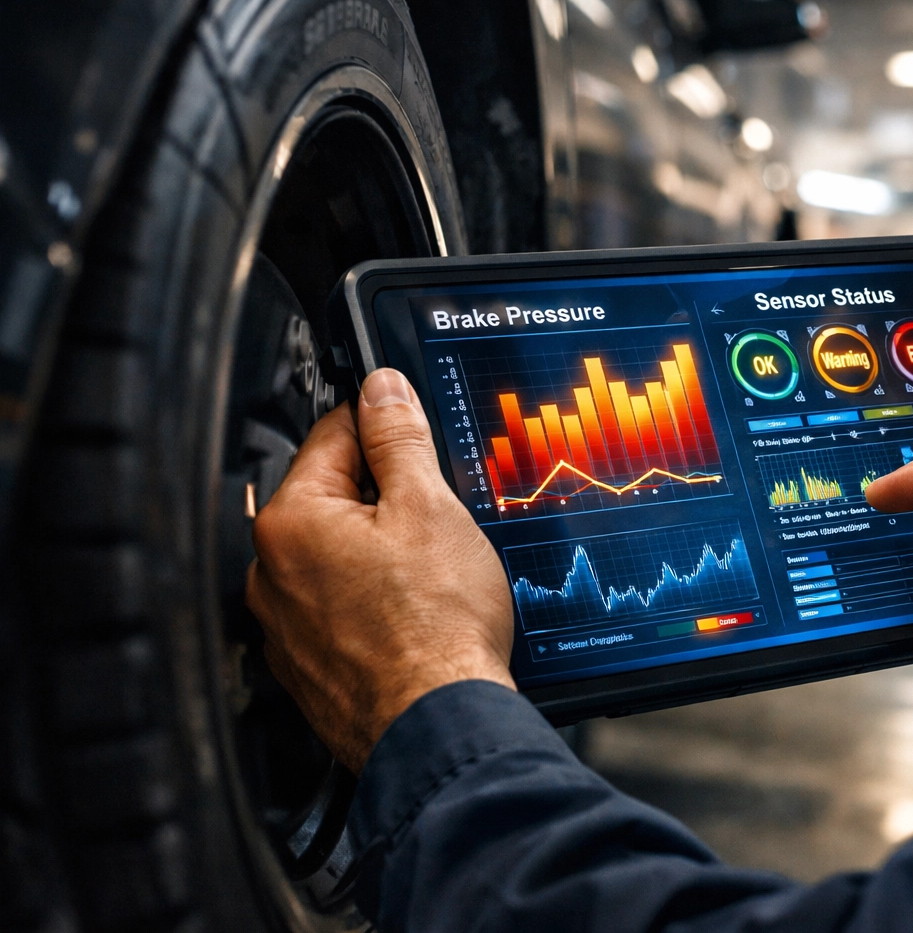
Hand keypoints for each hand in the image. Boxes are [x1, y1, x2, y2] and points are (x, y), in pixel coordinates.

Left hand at [246, 368, 514, 771]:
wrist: (438, 725)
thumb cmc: (434, 629)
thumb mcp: (430, 508)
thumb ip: (399, 439)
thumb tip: (382, 391)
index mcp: (290, 522)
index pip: (334, 433)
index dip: (384, 425)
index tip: (411, 428)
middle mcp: (270, 574)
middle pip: (334, 499)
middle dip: (385, 498)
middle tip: (438, 515)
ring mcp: (286, 626)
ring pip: (338, 558)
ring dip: (380, 553)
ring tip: (432, 573)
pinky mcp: (309, 667)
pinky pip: (341, 609)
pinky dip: (374, 603)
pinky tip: (417, 614)